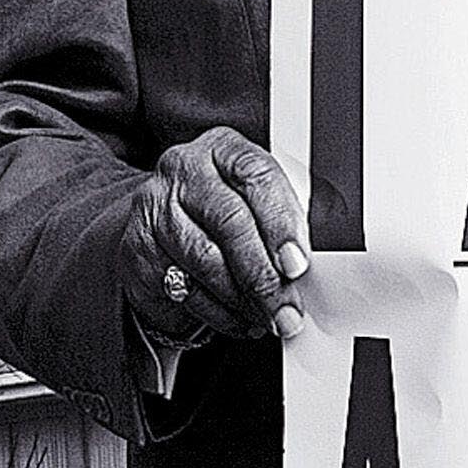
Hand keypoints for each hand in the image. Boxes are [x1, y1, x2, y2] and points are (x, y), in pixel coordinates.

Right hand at [122, 127, 310, 342]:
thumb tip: (328, 255)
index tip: (298, 263)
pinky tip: (242, 319)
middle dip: (263, 273)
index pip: (256, 174)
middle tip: (287, 307)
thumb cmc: (227, 218)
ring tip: (269, 318)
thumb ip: (288, 217)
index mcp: (223, 148)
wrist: (165, 236)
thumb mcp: (259, 202)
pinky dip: (219, 312)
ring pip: (204, 259)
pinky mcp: (139, 249)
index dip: (281, 222)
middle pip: (229, 220)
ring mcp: (155, 208)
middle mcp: (183, 170)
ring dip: (244, 299)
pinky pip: (183, 288)